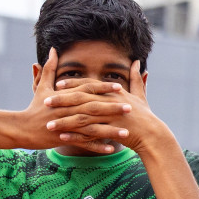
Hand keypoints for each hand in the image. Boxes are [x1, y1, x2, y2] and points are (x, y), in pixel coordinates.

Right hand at [20, 49, 130, 151]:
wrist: (21, 128)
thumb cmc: (34, 107)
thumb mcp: (42, 87)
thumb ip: (50, 69)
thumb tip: (53, 49)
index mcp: (65, 97)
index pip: (87, 90)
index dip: (103, 88)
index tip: (120, 87)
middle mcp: (67, 110)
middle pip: (92, 108)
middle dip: (112, 108)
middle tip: (130, 108)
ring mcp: (66, 125)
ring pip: (90, 127)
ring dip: (109, 131)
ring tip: (126, 133)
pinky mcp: (63, 138)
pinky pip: (83, 143)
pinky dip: (96, 147)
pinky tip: (111, 149)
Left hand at [42, 60, 167, 153]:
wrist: (153, 135)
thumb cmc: (145, 116)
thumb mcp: (140, 94)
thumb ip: (136, 78)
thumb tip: (137, 62)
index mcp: (114, 93)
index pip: (89, 85)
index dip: (72, 84)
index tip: (57, 84)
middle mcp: (110, 102)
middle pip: (81, 99)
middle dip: (61, 100)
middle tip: (45, 101)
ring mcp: (110, 117)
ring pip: (81, 117)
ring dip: (64, 120)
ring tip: (48, 124)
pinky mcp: (110, 131)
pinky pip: (88, 133)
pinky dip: (75, 135)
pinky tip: (62, 136)